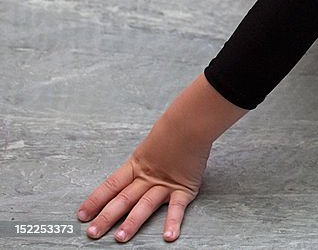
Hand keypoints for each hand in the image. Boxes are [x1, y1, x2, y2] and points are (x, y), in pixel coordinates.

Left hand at [77, 119, 208, 242]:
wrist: (191, 122)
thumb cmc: (175, 128)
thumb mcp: (153, 141)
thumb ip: (147, 157)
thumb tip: (142, 161)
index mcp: (138, 164)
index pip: (111, 185)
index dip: (95, 200)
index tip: (82, 215)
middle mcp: (148, 177)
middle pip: (123, 199)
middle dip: (106, 217)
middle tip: (92, 232)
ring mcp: (165, 184)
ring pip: (145, 205)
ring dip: (132, 222)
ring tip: (120, 237)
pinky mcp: (184, 188)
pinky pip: (177, 208)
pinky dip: (172, 222)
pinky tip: (168, 236)